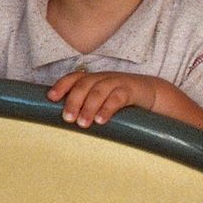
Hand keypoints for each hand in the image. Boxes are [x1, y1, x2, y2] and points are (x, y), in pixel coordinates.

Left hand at [47, 69, 163, 126]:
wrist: (151, 93)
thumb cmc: (119, 100)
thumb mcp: (100, 100)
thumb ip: (84, 105)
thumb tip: (63, 121)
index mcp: (92, 79)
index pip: (73, 78)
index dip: (61, 86)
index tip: (51, 98)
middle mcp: (102, 78)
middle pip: (84, 85)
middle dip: (73, 101)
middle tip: (67, 119)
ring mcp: (117, 82)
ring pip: (99, 91)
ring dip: (89, 108)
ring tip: (82, 124)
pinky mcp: (131, 90)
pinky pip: (117, 98)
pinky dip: (107, 108)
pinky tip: (101, 120)